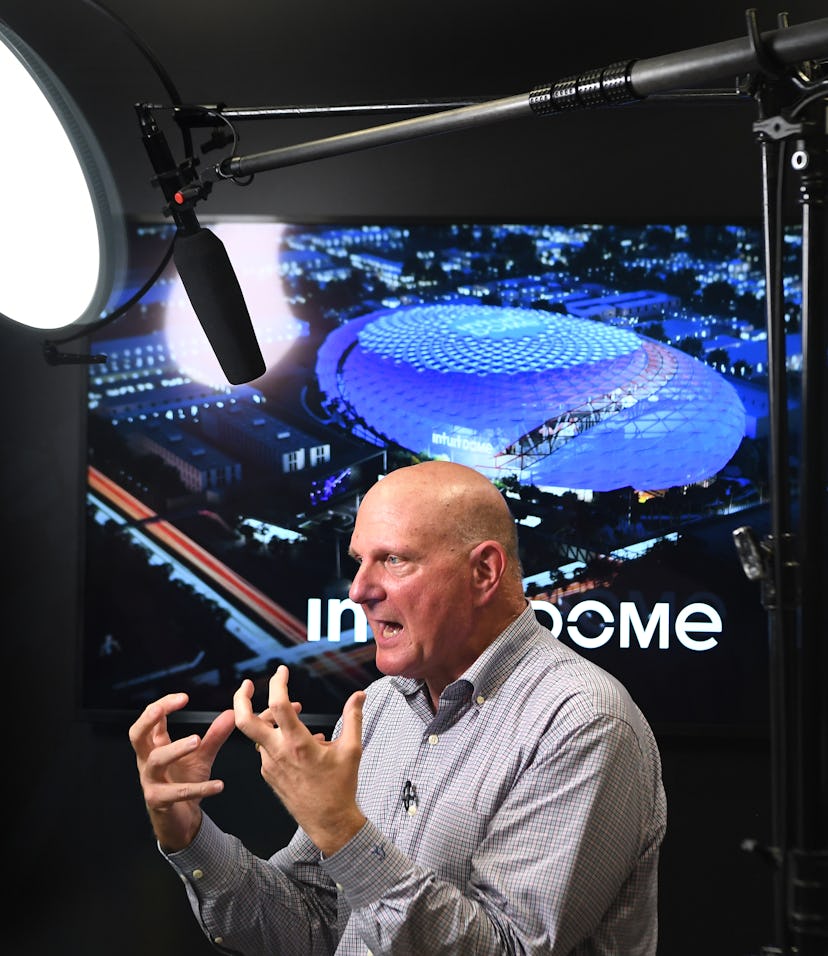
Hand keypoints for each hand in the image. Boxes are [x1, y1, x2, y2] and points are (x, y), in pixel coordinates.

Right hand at [128, 693, 235, 850]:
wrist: (180, 819)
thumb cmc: (183, 781)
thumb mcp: (200, 756)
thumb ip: (214, 736)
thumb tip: (231, 713)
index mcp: (155, 746)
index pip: (152, 719)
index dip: (163, 705)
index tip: (184, 697)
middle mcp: (148, 761)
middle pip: (137, 735)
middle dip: (148, 719)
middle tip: (163, 709)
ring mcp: (150, 781)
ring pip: (156, 760)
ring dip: (176, 748)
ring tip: (196, 740)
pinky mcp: (158, 800)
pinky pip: (177, 792)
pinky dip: (199, 788)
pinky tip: (218, 785)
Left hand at [234, 665, 366, 855]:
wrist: (329, 822)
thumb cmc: (340, 788)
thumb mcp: (352, 749)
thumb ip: (354, 717)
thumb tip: (360, 695)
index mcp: (297, 744)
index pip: (278, 705)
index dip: (277, 683)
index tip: (282, 671)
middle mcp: (278, 754)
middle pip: (245, 721)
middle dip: (242, 698)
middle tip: (248, 684)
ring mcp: (270, 766)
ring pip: (258, 734)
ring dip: (271, 719)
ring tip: (295, 715)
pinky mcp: (268, 775)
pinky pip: (265, 749)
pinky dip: (276, 737)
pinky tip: (298, 739)